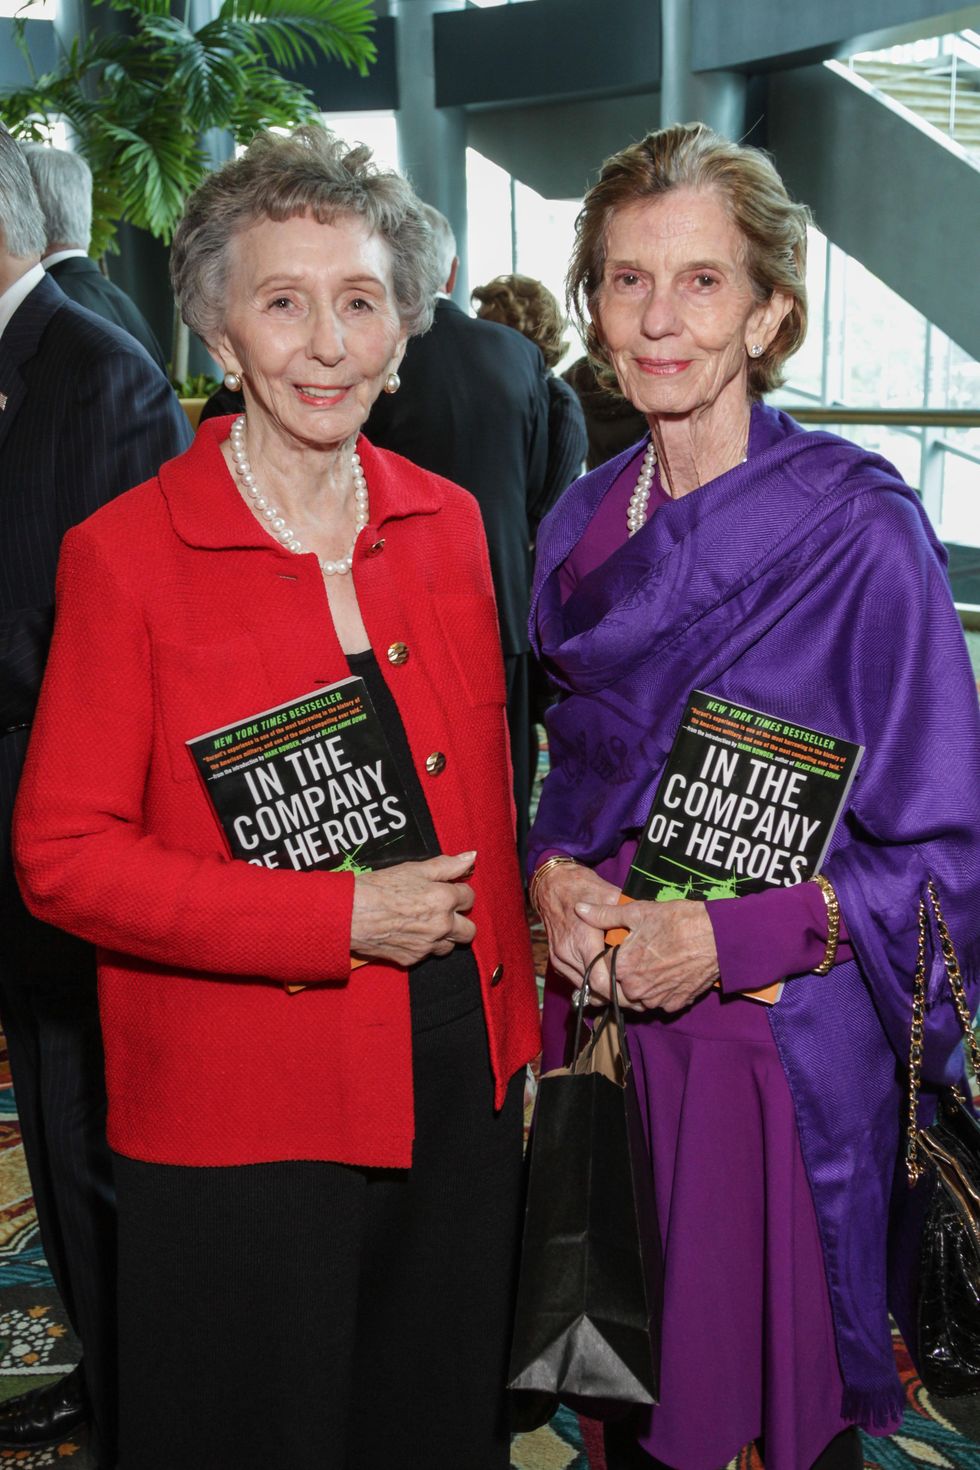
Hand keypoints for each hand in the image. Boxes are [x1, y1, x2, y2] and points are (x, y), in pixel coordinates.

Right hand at [351, 851, 476, 967]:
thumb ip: (447, 865)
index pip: (469, 897)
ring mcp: (428, 946)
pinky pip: (427, 955)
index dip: (458, 891)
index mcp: (445, 900)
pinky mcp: (412, 960)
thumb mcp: (414, 869)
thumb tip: (471, 857)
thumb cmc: (380, 887)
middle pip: (469, 930)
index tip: (446, 890)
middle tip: (443, 911)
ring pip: (450, 946)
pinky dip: (423, 945)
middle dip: (460, 920)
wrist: (350, 914)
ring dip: (444, 936)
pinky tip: (408, 933)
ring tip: (424, 923)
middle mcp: (442, 925)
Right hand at [533, 861, 622, 996]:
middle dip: (614, 994)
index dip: (617, 990)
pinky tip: (606, 978)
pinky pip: (576, 979)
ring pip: (584, 987)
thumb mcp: (607, 894)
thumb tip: (648, 924)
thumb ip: (625, 914)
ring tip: (624, 990)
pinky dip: (591, 982)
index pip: (598, 979)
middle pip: (592, 987)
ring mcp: (560, 957)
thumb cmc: (580, 887)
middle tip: (635, 996)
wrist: (552, 886)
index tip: (635, 992)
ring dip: (602, 990)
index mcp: (582, 938)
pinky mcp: (557, 959)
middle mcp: (568, 952)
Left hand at [574, 898, 718, 1012]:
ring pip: (637, 998)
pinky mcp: (675, 1004)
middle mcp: (636, 989)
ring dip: (638, 985)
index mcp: (622, 967)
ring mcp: (657, 1000)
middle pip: (616, 988)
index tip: (617, 946)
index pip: (599, 970)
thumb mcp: (637, 912)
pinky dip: (658, 991)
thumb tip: (580, 910)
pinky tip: (666, 973)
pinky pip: (658, 1002)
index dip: (607, 957)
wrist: (718, 936)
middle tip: (634, 956)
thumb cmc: (678, 920)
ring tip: (650, 963)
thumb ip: (604, 915)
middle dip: (619, 975)